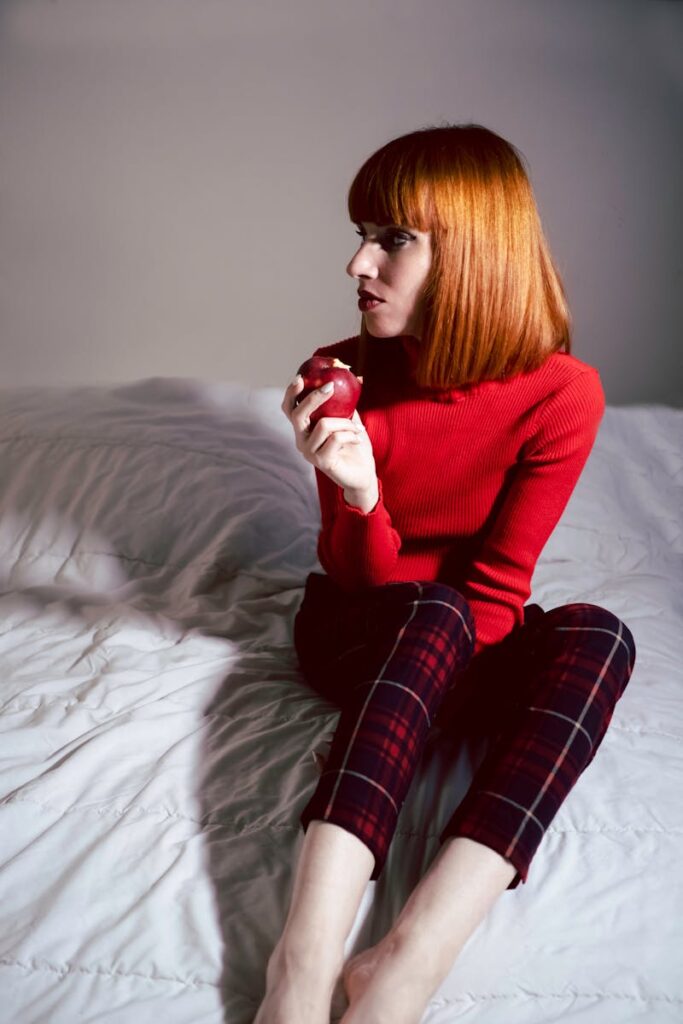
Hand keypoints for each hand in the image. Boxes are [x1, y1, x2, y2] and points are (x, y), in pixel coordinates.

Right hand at [281, 375, 377, 495]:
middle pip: (298, 415)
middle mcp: (301, 440)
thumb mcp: (349, 420)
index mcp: (304, 429)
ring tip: (357, 428)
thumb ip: (344, 404)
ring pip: (324, 425)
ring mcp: (309, 452)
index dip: (292, 393)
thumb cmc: (354, 447)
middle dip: (313, 398)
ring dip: (346, 422)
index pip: (290, 409)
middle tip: (331, 387)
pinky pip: (335, 438)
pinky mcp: (321, 462)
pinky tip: (358, 438)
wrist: (363, 474)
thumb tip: (354, 377)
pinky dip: (350, 434)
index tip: (302, 378)